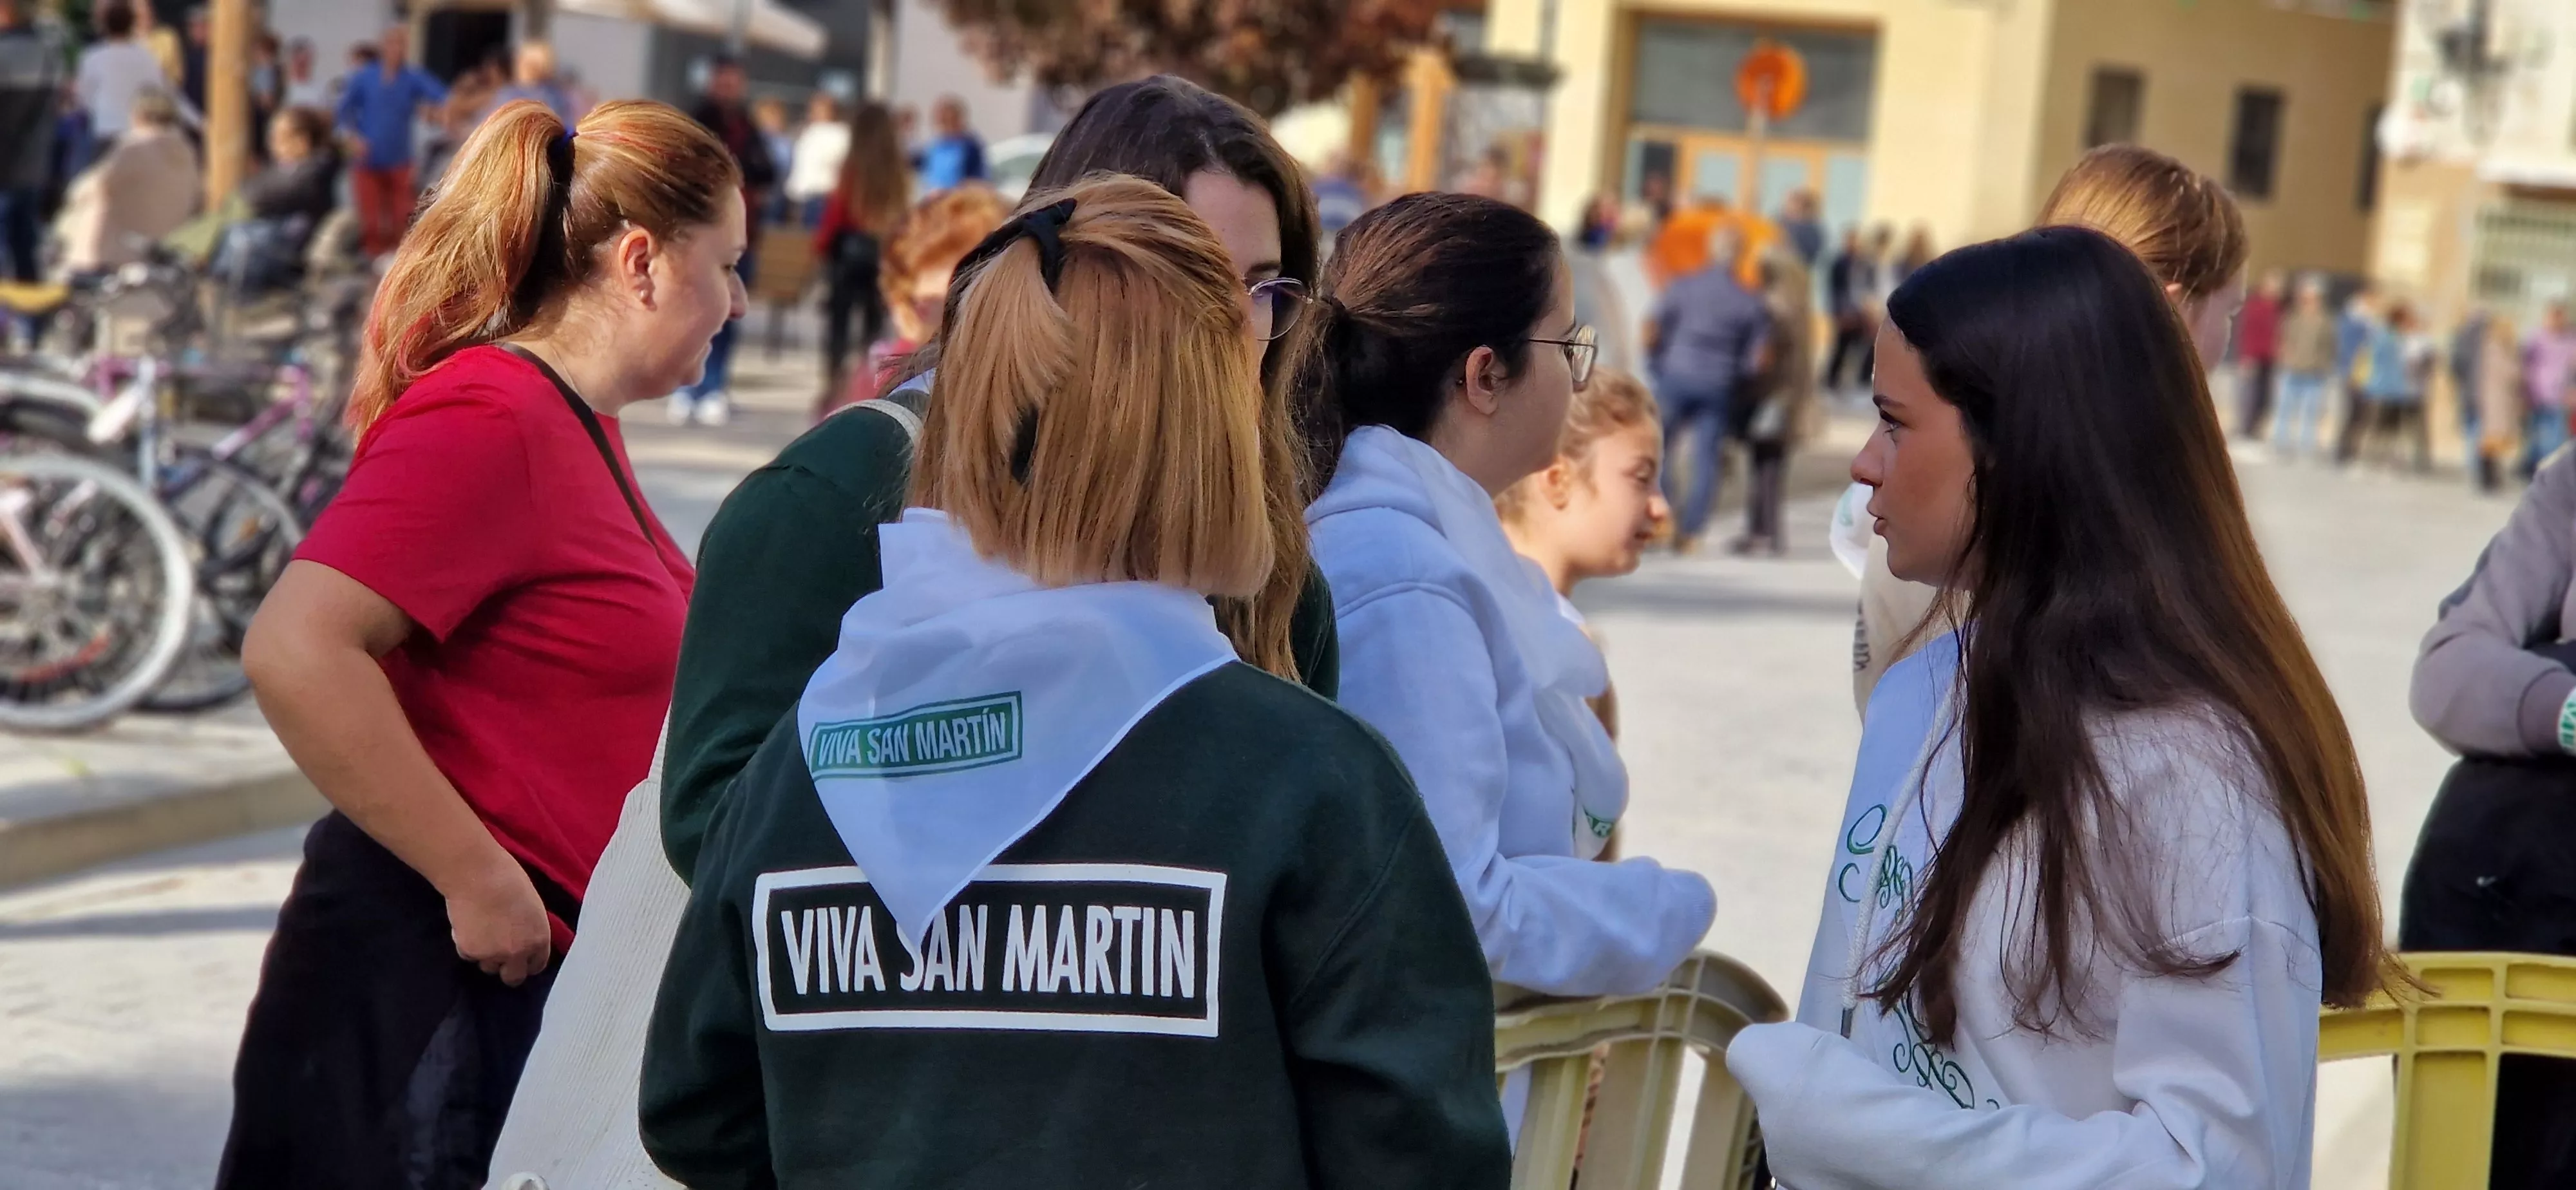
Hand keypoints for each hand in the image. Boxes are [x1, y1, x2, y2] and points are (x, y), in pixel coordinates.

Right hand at [445, 863, 552, 985]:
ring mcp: (493, 955)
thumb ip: (530, 930)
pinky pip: (468, 956)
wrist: (477, 875)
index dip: (527, 962)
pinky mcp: (470, 952)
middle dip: (507, 970)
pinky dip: (467, 945)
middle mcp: (519, 952)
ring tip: (481, 932)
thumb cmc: (508, 880)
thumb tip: (523, 939)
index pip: (536, 965)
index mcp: (539, 939)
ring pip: (488, 967)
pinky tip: (468, 925)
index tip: (521, 959)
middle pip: (513, 977)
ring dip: (486, 956)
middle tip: (498, 955)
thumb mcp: (532, 907)